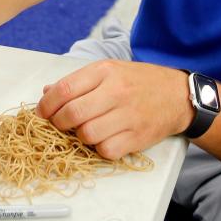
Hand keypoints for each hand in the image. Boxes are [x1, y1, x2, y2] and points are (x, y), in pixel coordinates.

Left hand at [36, 60, 191, 159]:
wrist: (178, 96)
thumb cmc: (138, 82)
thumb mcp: (109, 71)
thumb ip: (78, 82)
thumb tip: (46, 93)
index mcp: (105, 71)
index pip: (64, 89)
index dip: (46, 105)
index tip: (42, 113)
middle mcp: (116, 92)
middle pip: (73, 114)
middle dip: (58, 123)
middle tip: (60, 124)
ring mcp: (128, 115)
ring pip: (87, 135)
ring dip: (80, 137)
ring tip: (86, 130)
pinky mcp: (137, 137)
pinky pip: (106, 150)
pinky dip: (100, 148)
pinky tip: (104, 138)